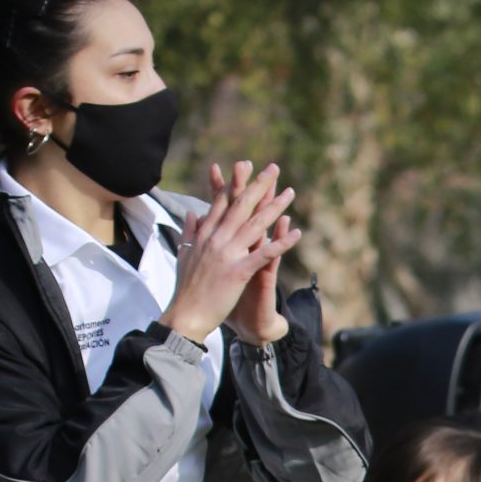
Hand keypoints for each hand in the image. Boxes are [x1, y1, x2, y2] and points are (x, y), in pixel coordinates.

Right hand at [162, 160, 301, 345]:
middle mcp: (215, 239)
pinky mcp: (238, 272)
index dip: (235, 183)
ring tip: (291, 192)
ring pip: (255, 225)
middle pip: (240, 206)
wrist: (185, 315)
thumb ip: (190, 231)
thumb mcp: (184, 254)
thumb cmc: (186, 289)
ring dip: (275, 207)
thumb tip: (193, 212)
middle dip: (258, 186)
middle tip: (274, 169)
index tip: (246, 166)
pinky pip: (264, 255)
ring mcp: (227, 254)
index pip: (222, 202)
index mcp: (204, 234)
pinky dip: (280, 243)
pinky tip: (296, 233)